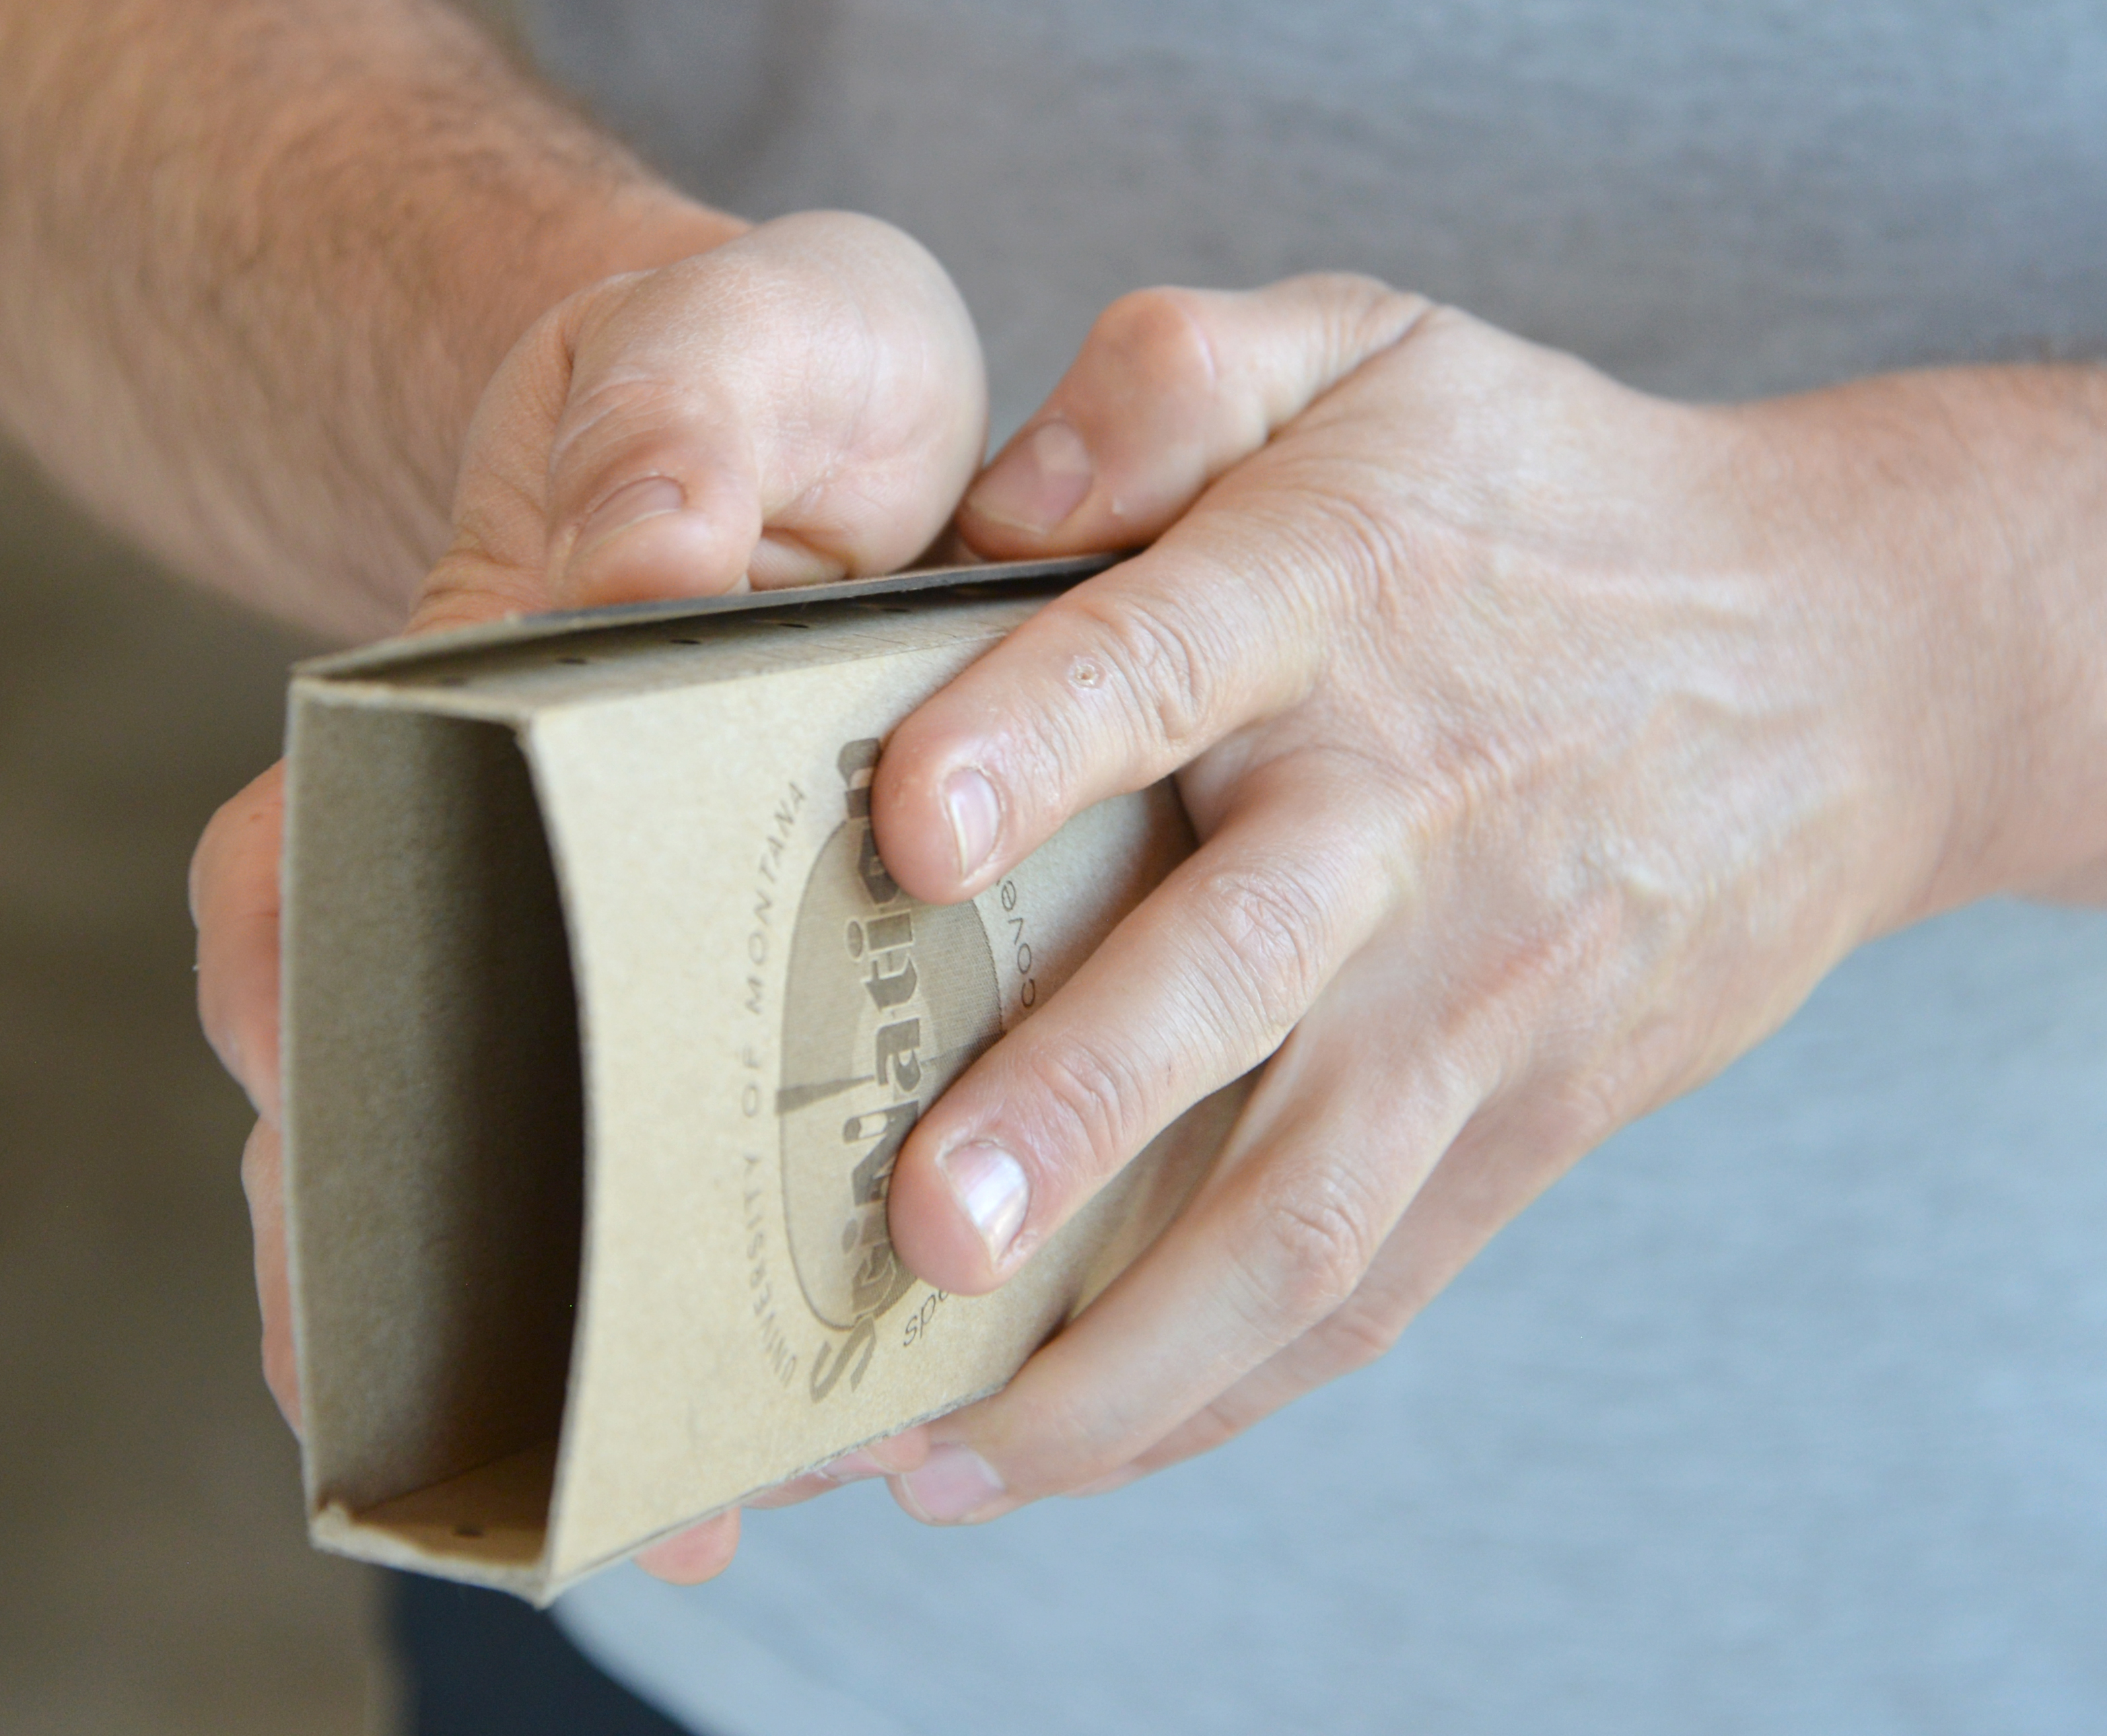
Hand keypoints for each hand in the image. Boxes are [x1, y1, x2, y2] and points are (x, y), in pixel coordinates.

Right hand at [192, 209, 984, 1581]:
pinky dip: (690, 1284)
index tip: (348, 1232)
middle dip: (426, 1283)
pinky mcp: (759, 973)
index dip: (317, 1071)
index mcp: (452, 722)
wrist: (821, 422)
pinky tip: (751, 1436)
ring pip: (523, 1164)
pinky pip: (684, 1152)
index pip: (309, 908)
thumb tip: (639, 565)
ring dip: (568, 1335)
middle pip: (389, 1100)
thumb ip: (673, 420)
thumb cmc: (755, 385)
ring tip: (667, 1506)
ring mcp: (628, 933)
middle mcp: (507, 855)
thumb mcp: (731, 347)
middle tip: (519, 1446)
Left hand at [856, 275, 2081, 1520]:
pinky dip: (1216, 1392)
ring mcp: (1471, 997)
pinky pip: (1367, 1284)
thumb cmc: (1541, 505)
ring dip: (1120, 1350)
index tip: (906, 828)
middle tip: (921, 1232)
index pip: (1165, 664)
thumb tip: (999, 498)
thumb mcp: (1370, 351)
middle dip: (1072, 1114)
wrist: (1835, 659)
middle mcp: (1401, 815)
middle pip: (1231, 982)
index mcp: (1334, 603)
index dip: (1033, 737)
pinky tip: (1071, 1446)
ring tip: (942, 1453)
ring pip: (1300, 1209)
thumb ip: (1172, 372)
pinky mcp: (1523, 1119)